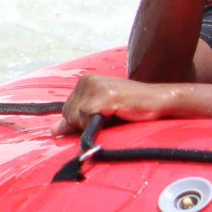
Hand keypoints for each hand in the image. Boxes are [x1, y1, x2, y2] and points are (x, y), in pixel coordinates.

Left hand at [52, 75, 174, 135]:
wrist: (158, 101)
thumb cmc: (131, 108)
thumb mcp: (100, 114)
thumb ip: (76, 121)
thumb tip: (53, 131)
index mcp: (85, 81)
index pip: (66, 111)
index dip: (81, 122)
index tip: (103, 117)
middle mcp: (87, 80)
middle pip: (68, 114)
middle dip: (85, 123)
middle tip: (110, 116)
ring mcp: (95, 85)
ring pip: (75, 117)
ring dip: (93, 124)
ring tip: (114, 115)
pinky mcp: (104, 94)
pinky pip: (86, 116)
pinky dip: (97, 123)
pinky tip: (115, 114)